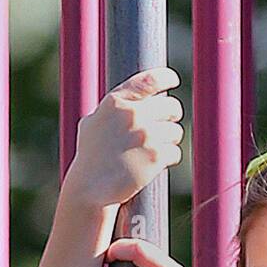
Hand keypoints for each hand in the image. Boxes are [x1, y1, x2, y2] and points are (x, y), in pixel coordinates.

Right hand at [66, 67, 182, 209]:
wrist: (91, 189)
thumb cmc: (90, 158)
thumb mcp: (92, 124)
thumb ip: (110, 110)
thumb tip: (127, 100)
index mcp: (116, 102)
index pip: (150, 80)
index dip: (166, 77)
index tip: (174, 80)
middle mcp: (133, 115)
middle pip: (171, 107)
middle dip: (171, 116)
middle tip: (167, 125)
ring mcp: (146, 136)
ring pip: (176, 132)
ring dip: (171, 140)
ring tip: (158, 148)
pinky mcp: (156, 157)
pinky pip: (176, 152)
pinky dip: (170, 158)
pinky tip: (160, 163)